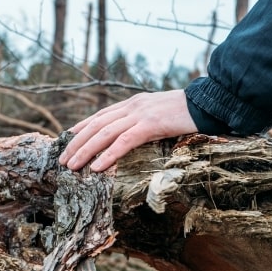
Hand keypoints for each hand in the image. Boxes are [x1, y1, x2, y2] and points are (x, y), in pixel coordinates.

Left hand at [58, 89, 197, 171]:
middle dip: (77, 143)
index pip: (100, 115)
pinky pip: (124, 141)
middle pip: (96, 125)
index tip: (67, 139)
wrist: (208, 102)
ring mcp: (140, 114)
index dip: (81, 127)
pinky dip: (108, 155)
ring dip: (85, 151)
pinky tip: (97, 167)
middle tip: (63, 160)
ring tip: (72, 166)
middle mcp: (131, 107)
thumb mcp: (159, 114)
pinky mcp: (151, 124)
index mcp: (132, 103)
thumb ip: (142, 121)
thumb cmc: (187, 112)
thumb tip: (130, 135)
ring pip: (104, 133)